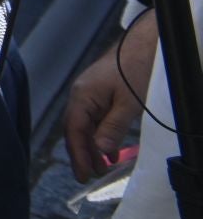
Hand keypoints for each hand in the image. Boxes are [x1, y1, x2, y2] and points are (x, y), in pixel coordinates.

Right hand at [65, 17, 156, 180]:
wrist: (145, 43)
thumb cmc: (136, 68)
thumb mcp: (128, 104)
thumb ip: (112, 128)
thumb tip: (100, 151)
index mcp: (82, 96)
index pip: (73, 131)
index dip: (78, 154)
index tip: (84, 175)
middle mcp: (81, 94)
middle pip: (75, 129)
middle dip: (83, 153)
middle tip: (92, 176)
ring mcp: (89, 92)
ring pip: (85, 125)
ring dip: (92, 146)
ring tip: (103, 166)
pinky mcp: (100, 91)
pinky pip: (94, 118)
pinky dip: (99, 134)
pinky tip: (109, 147)